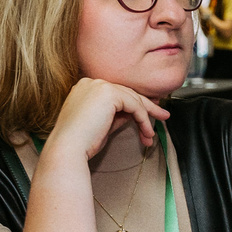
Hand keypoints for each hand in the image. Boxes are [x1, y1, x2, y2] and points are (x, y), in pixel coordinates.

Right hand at [40, 77, 168, 166]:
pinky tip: (146, 132)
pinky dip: (143, 119)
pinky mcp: (108, 93)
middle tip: (162, 116)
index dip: (134, 103)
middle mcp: (91, 82)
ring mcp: (99, 86)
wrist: (68, 148)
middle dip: (146, 107)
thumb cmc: (81, 142)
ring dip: (146, 117)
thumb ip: (117, 115)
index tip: (149, 113)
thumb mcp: (102, 124)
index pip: (116, 93)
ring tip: (151, 133)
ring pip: (132, 98)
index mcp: (86, 88)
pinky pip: (134, 105)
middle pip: (126, 93)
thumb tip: (134, 113)